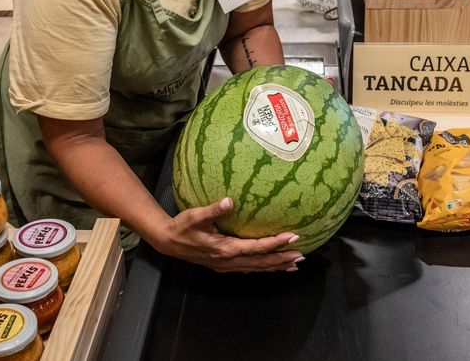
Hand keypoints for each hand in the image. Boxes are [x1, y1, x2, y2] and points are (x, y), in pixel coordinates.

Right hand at [154, 197, 303, 272]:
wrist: (168, 242)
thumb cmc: (182, 227)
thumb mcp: (195, 216)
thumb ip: (213, 210)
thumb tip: (230, 201)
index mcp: (225, 249)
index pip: (256, 248)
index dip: (275, 243)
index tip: (292, 237)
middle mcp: (228, 261)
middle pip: (260, 263)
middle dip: (281, 259)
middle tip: (301, 256)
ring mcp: (226, 266)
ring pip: (256, 268)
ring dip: (275, 266)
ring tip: (293, 265)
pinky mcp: (224, 266)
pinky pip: (249, 269)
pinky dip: (263, 268)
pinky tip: (272, 266)